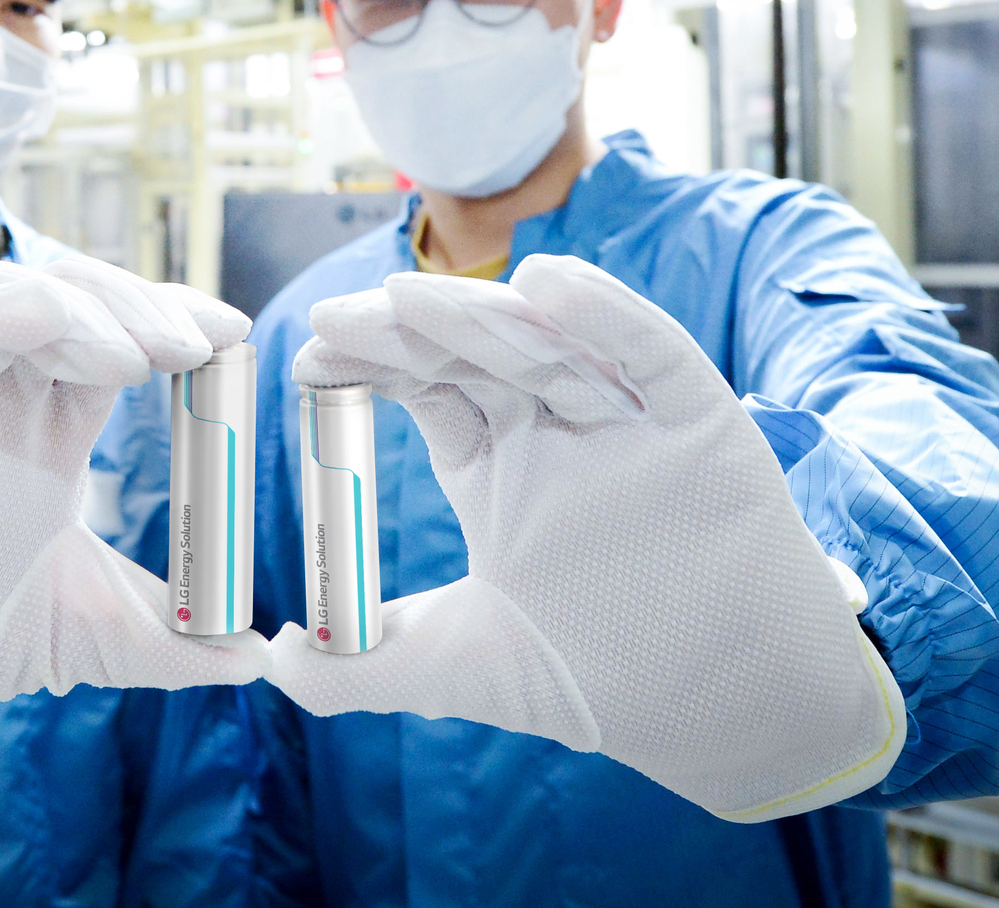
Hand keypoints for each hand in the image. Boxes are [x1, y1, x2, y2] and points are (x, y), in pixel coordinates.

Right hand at [0, 256, 266, 725]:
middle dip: (143, 308)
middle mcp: (2, 391)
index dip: (175, 324)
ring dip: (85, 307)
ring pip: (17, 297)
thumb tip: (257, 662)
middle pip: (81, 303)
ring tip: (137, 357)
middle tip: (197, 342)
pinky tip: (49, 321)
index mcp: (50, 427)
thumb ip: (165, 644)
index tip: (232, 337)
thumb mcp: (80, 633)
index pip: (123, 341)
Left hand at [267, 254, 902, 821]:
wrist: (730, 712)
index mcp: (498, 466)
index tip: (310, 357)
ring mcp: (628, 421)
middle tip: (341, 318)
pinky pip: (651, 355)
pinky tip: (550, 287)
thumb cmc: (604, 679)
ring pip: (549, 346)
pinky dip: (607, 317)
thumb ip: (366, 668)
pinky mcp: (699, 423)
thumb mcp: (467, 669)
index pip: (425, 389)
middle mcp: (556, 430)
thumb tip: (269, 663)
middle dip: (408, 331)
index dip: (371, 364)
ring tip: (412, 296)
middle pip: (476, 355)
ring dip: (482, 317)